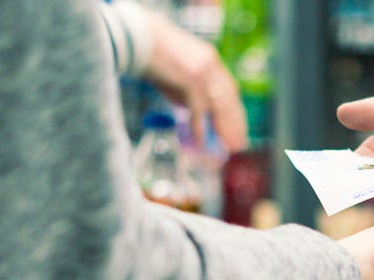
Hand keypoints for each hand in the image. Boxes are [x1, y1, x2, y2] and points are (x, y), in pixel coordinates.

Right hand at [142, 10, 247, 152]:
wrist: (135, 38)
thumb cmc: (150, 57)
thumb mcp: (177, 74)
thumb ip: (188, 93)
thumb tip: (197, 116)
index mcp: (210, 59)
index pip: (229, 89)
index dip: (235, 111)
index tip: (238, 128)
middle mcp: (211, 64)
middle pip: (229, 99)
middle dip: (234, 123)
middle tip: (237, 143)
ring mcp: (203, 70)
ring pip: (219, 105)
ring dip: (224, 129)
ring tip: (226, 148)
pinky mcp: (191, 77)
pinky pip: (199, 109)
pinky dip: (200, 127)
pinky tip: (200, 142)